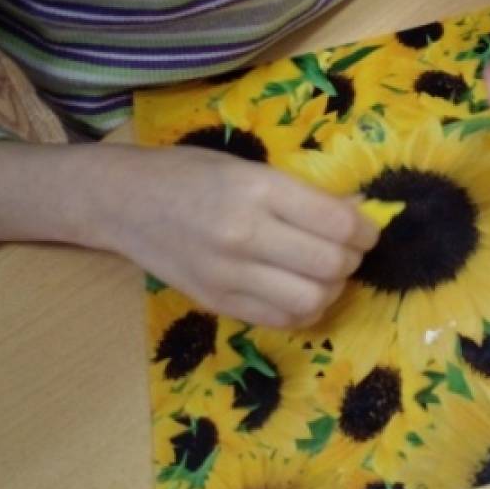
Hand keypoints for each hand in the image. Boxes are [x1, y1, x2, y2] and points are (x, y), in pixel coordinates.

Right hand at [92, 144, 377, 327]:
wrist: (123, 202)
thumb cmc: (191, 173)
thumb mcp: (250, 168)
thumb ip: (302, 194)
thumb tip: (359, 212)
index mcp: (257, 189)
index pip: (337, 222)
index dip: (365, 229)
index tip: (366, 228)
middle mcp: (244, 234)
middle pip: (330, 265)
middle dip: (352, 259)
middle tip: (346, 250)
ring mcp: (228, 275)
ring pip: (311, 300)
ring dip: (331, 289)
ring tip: (322, 273)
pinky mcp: (217, 303)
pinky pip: (281, 320)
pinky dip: (303, 310)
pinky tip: (298, 291)